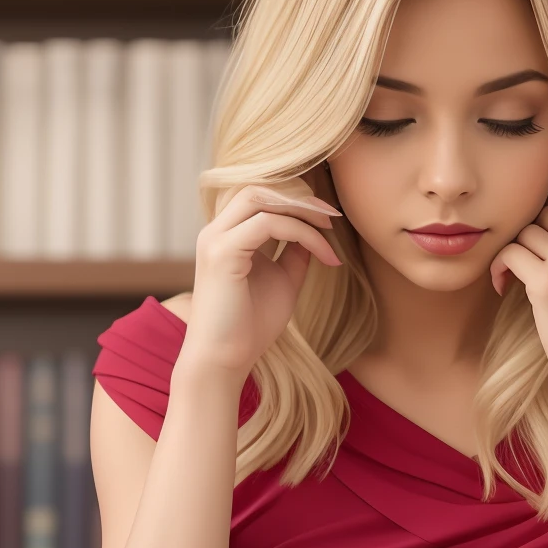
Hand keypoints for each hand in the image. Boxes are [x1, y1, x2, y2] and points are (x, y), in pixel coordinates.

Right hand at [178, 181, 342, 378]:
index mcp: (226, 236)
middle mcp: (215, 231)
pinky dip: (302, 233)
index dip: (297, 200)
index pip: (260, 195)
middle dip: (300, 196)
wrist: (224, 361)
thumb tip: (315, 230)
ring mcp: (215, 239)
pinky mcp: (222, 253)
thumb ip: (295, 252)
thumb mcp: (283, 281)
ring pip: (262, 197)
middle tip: (332, 217)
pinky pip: (269, 224)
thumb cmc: (249, 327)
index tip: (329, 221)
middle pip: (259, 186)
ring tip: (330, 230)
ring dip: (302, 210)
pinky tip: (324, 254)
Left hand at [489, 185, 547, 399]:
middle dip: (532, 233)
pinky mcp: (546, 284)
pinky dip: (500, 267)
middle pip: (546, 212)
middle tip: (527, 260)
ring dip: (514, 251)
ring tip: (514, 277)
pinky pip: (510, 253)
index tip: (543, 237)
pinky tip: (504, 287)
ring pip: (526, 232)